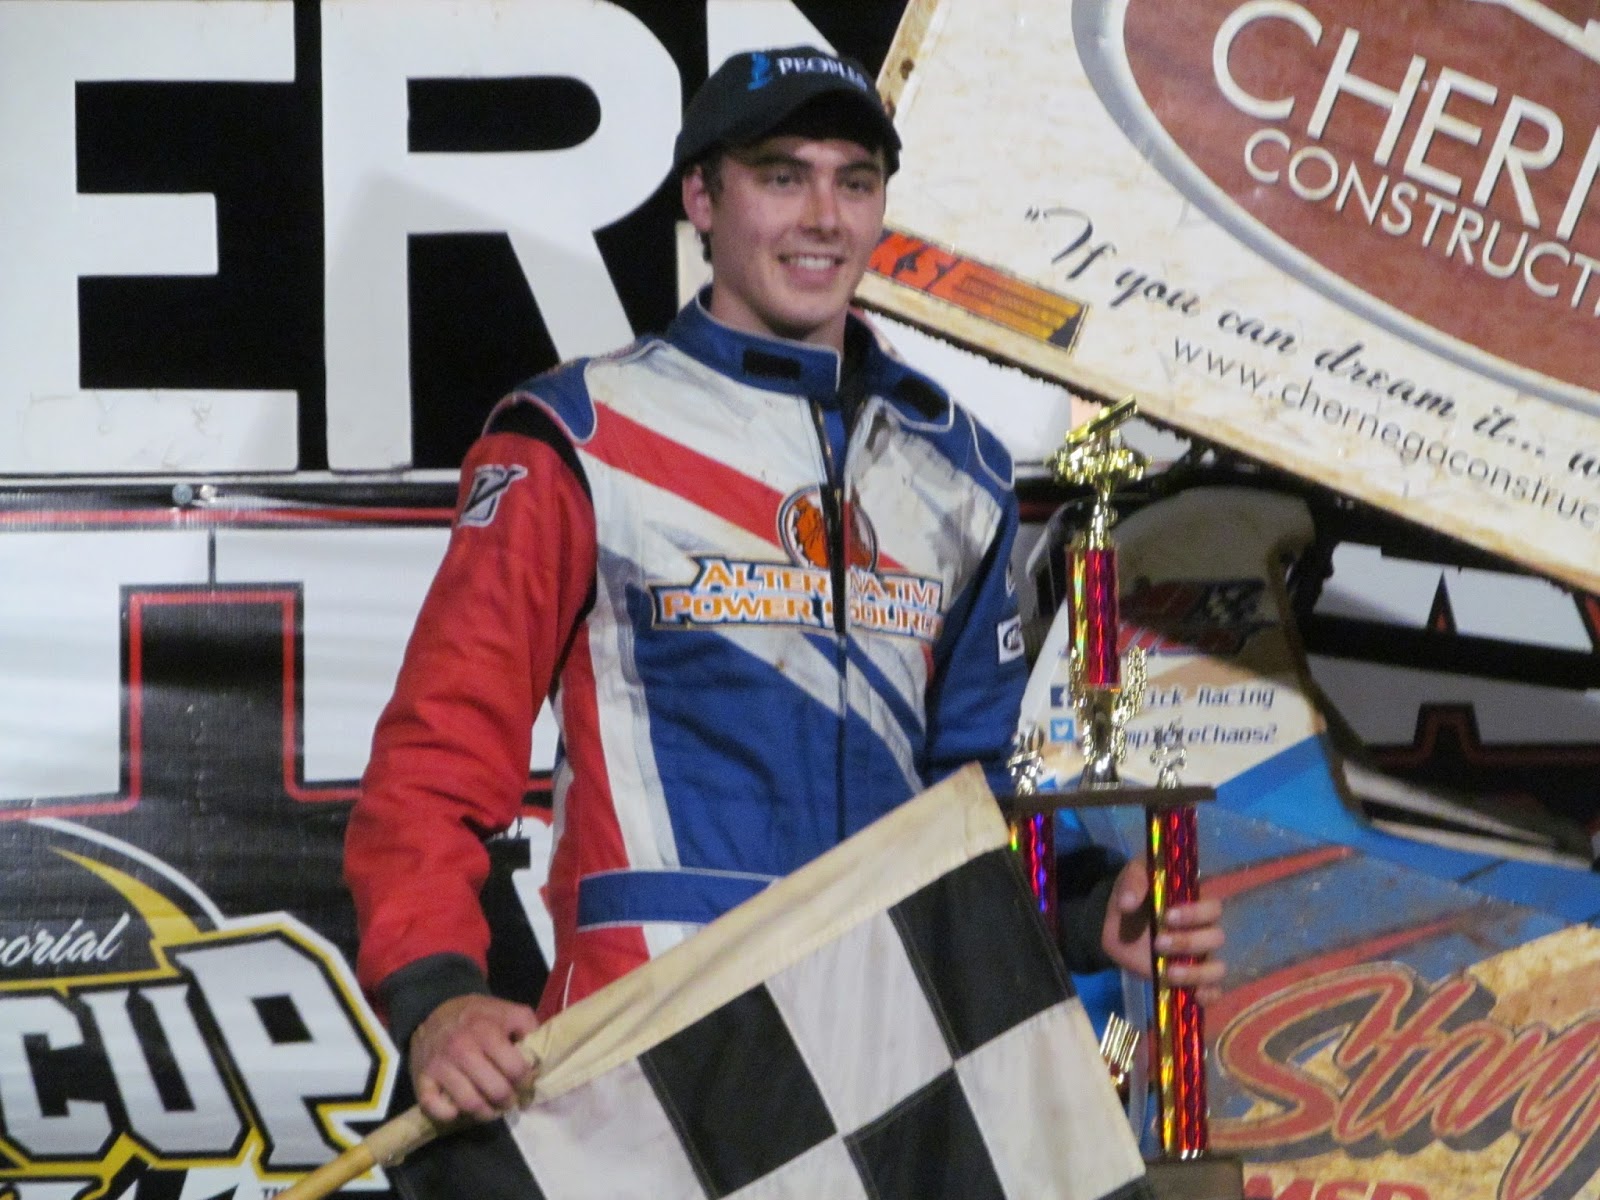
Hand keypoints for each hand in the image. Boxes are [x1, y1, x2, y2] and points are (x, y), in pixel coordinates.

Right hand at [408, 994, 539, 1123]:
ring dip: (486, 1113)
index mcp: (487, 1031)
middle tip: (510, 1100)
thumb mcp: (505, 1010)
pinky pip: (434, 1106)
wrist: (432, 1010)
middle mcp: (463, 1049)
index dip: (526, 1082)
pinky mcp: (423, 1078)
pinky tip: (458, 1110)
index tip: (526, 1085)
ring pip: (471, 1103)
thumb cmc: (475, 1015)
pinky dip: (449, 1114)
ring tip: (492, 1110)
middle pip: (496, 1090)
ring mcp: (441, 1065)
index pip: (516, 1069)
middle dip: (509, 1101)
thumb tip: (540, 1054)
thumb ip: (527, 1026)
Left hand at [1100, 858, 1226, 1003]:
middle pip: (1215, 938)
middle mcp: (1202, 931)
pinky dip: (1208, 996)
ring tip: (1169, 972)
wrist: (1119, 925)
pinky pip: (1212, 991)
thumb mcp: (1130, 880)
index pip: (1212, 908)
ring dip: (1196, 972)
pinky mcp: (1190, 979)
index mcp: (1194, 904)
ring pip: (1217, 968)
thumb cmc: (1134, 896)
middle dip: (1188, 942)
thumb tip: (1128, 902)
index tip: (1167, 916)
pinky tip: (1194, 996)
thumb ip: (1132, 884)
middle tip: (1158, 943)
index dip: (1195, 914)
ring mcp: (1198, 958)